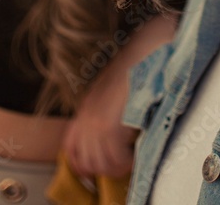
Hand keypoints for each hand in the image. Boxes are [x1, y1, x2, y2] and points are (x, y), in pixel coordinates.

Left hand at [63, 14, 176, 179]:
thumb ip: (110, 109)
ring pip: (100, 164)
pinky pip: (115, 160)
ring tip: (132, 157)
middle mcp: (87, 115)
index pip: (71, 146)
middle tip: (123, 162)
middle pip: (85, 160)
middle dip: (105, 167)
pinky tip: (137, 153)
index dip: (82, 163)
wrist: (148, 50)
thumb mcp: (117, 88)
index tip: (96, 169)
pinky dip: (128, 162)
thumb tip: (117, 134)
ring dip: (118, 166)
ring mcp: (95, 122)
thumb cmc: (140, 65)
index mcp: (88, 106)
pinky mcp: (109, 129)